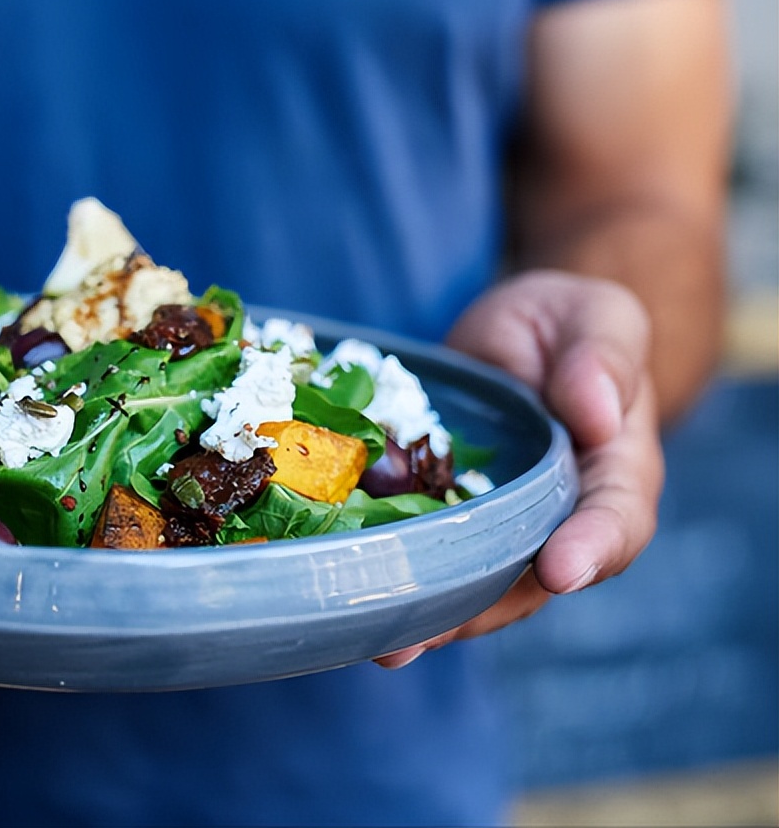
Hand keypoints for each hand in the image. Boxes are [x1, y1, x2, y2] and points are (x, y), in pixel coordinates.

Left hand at [374, 270, 663, 667]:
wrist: (521, 334)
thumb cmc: (568, 325)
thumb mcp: (596, 319)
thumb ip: (602, 358)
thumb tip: (596, 412)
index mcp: (614, 472)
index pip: (617, 520)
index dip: (593, 548)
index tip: (561, 570)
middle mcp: (559, 519)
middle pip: (532, 581)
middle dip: (481, 613)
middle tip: (423, 637)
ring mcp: (501, 529)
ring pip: (474, 587)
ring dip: (429, 619)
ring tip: (379, 644)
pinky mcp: (448, 520)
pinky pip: (428, 558)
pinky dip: (394, 581)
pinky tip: (348, 601)